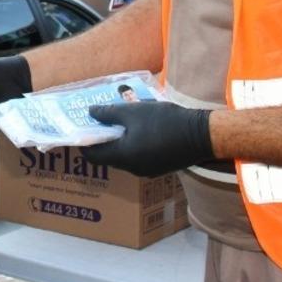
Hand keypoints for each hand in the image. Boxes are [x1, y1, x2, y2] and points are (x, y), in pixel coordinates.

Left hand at [86, 101, 214, 177]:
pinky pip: (138, 156)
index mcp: (123, 157)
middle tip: (99, 119)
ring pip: (124, 155)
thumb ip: (108, 113)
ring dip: (118, 139)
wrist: (202, 135)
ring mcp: (147, 169)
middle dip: (102, 138)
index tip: (80, 127)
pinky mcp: (158, 166)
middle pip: (108, 156)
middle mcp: (132, 168)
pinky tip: (137, 127)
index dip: (84, 141)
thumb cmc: (164, 121)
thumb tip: (90, 113)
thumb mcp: (133, 112)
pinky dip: (132, 143)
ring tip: (118, 119)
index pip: (93, 155)